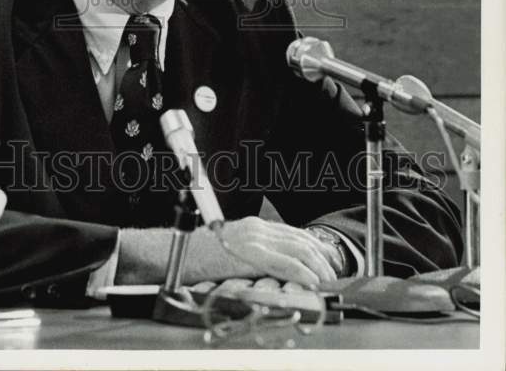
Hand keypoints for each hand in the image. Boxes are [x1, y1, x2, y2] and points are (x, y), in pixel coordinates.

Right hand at [117, 216, 337, 287]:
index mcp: (254, 227)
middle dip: (321, 257)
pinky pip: (284, 263)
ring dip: (317, 267)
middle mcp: (256, 229)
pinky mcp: (249, 256)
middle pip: (300, 239)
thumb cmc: (199, 256)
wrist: (177, 253)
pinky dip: (302, 273)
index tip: (326, 261)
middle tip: (332, 273)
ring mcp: (253, 240)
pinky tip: (311, 282)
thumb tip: (275, 268)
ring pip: (298, 249)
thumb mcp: (232, 250)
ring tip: (325, 281)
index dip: (314, 247)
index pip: (294, 234)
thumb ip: (253, 253)